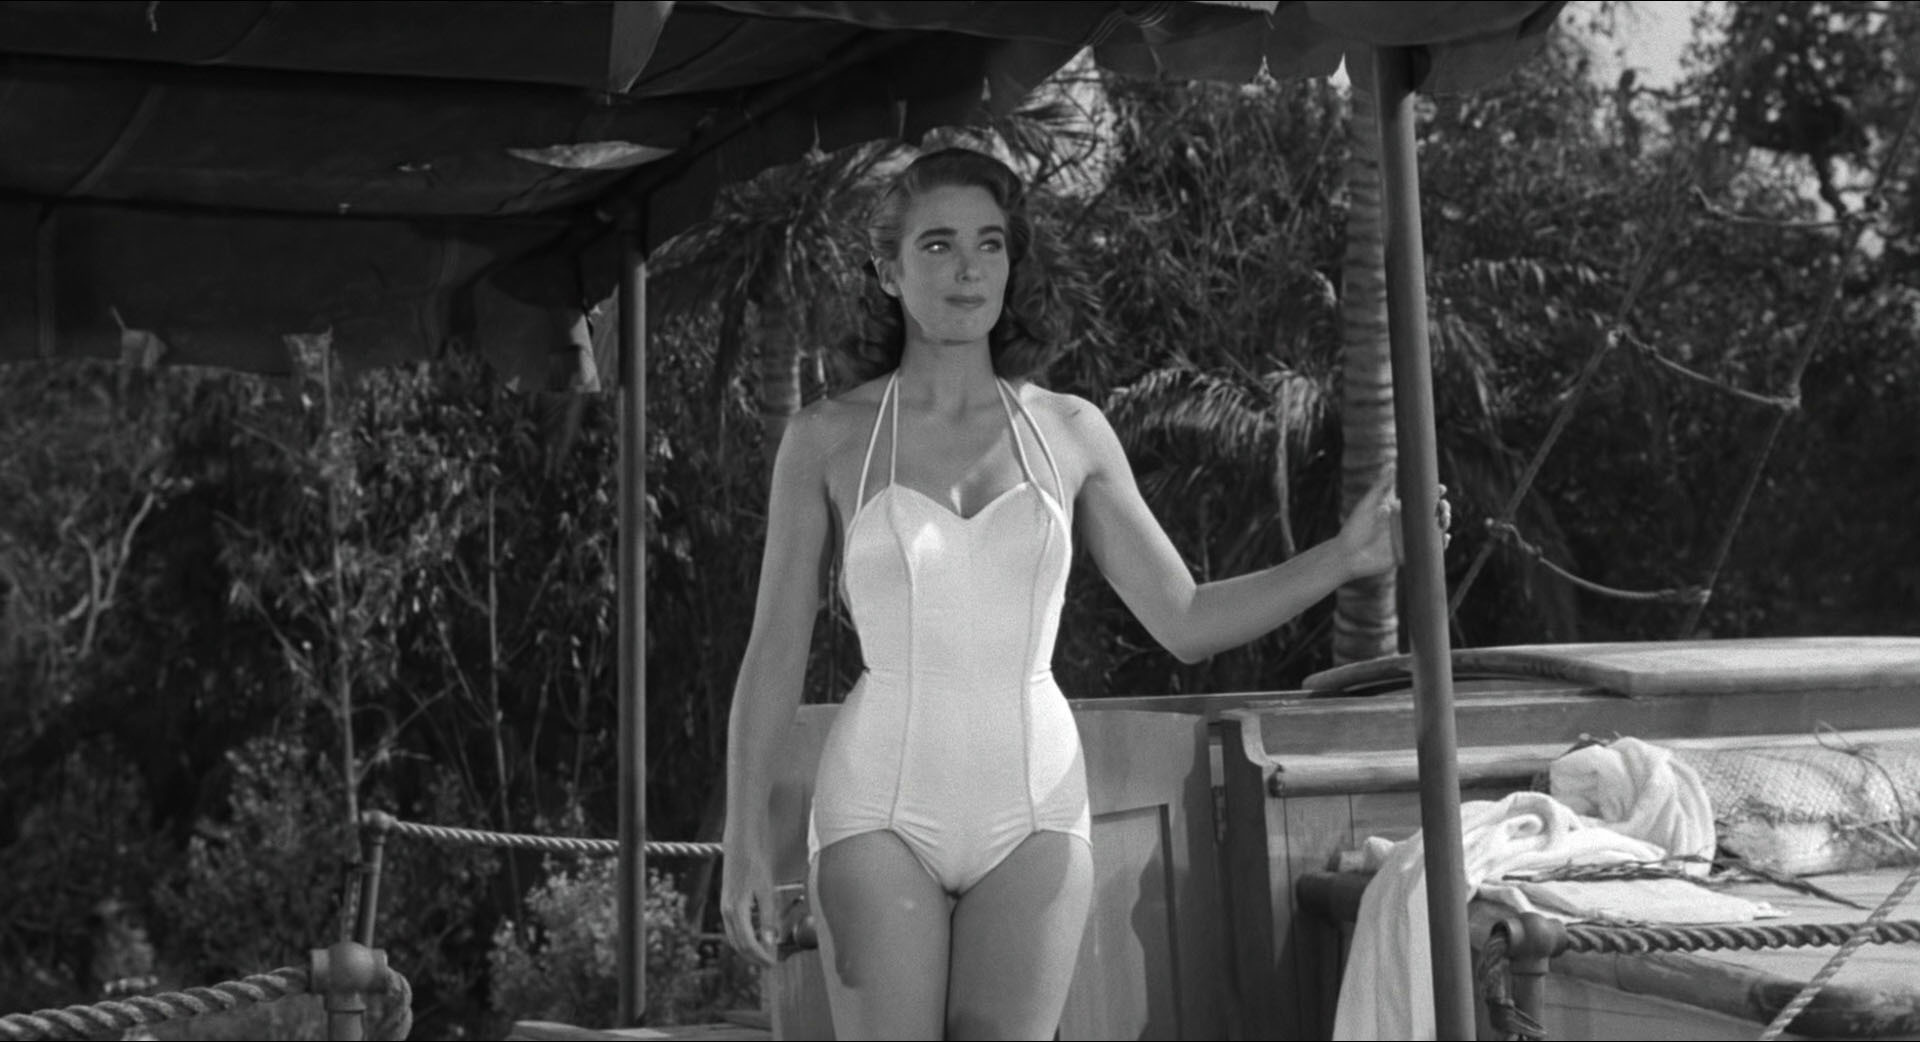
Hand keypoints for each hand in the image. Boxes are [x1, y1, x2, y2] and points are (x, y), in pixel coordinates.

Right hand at [720, 822, 779, 967]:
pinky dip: (744, 937)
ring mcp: (725, 907)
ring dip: (749, 949)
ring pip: (734, 937)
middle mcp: (727, 911)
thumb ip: (768, 917)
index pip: (748, 943)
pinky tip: (757, 936)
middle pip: (738, 945)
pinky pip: (734, 927)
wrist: (741, 841)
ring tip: (765, 954)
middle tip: (771, 963)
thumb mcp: (766, 890)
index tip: (774, 964)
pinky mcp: (728, 902)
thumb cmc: (755, 862)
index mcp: (736, 910)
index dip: (761, 956)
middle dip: (754, 957)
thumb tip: (771, 942)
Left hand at [1338, 467, 1451, 578]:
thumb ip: (1381, 486)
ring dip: (1444, 522)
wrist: (1348, 555)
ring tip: (1443, 517)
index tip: (1440, 488)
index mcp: (1399, 510)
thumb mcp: (1368, 504)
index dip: (1434, 493)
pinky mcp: (1410, 554)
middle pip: (1433, 513)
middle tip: (1441, 505)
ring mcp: (1409, 539)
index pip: (1422, 499)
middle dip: (1443, 507)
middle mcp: (1406, 524)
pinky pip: (1430, 549)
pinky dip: (1441, 543)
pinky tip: (1443, 536)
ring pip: (1435, 529)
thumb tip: (1392, 464)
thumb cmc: (1355, 528)